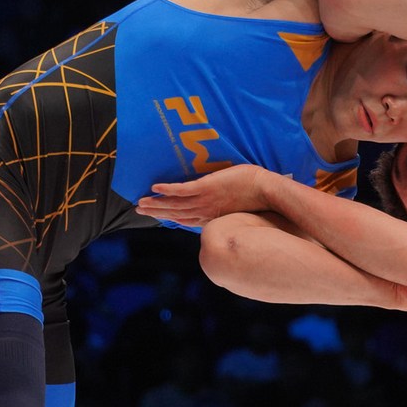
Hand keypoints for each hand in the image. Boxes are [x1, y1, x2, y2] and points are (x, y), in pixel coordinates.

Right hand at [138, 164, 276, 226]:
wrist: (267, 192)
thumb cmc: (257, 197)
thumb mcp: (238, 206)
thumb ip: (227, 207)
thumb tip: (226, 204)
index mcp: (211, 216)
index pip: (186, 218)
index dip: (170, 217)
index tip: (158, 215)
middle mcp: (205, 211)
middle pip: (176, 213)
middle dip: (157, 211)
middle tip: (140, 208)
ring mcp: (205, 200)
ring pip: (175, 203)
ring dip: (157, 203)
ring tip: (141, 201)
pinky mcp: (206, 188)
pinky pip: (183, 190)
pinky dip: (168, 189)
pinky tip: (155, 187)